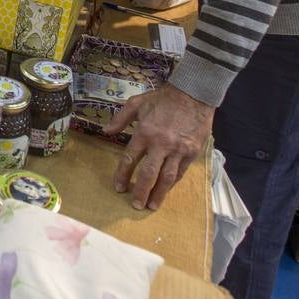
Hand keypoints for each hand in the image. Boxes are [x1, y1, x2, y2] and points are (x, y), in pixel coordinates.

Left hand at [105, 84, 213, 210]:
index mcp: (144, 132)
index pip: (130, 159)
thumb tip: (105, 131)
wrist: (193, 93)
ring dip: (158, 194)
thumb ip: (120, 118)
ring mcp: (178, 150)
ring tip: (152, 205)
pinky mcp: (191, 152)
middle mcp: (160, 144)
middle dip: (141, 192)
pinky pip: (180, 171)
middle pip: (148, 174)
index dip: (123, 175)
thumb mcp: (137, 102)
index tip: (119, 188)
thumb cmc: (163, 98)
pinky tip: (167, 189)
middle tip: (135, 205)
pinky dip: (173, 182)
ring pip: (167, 178)